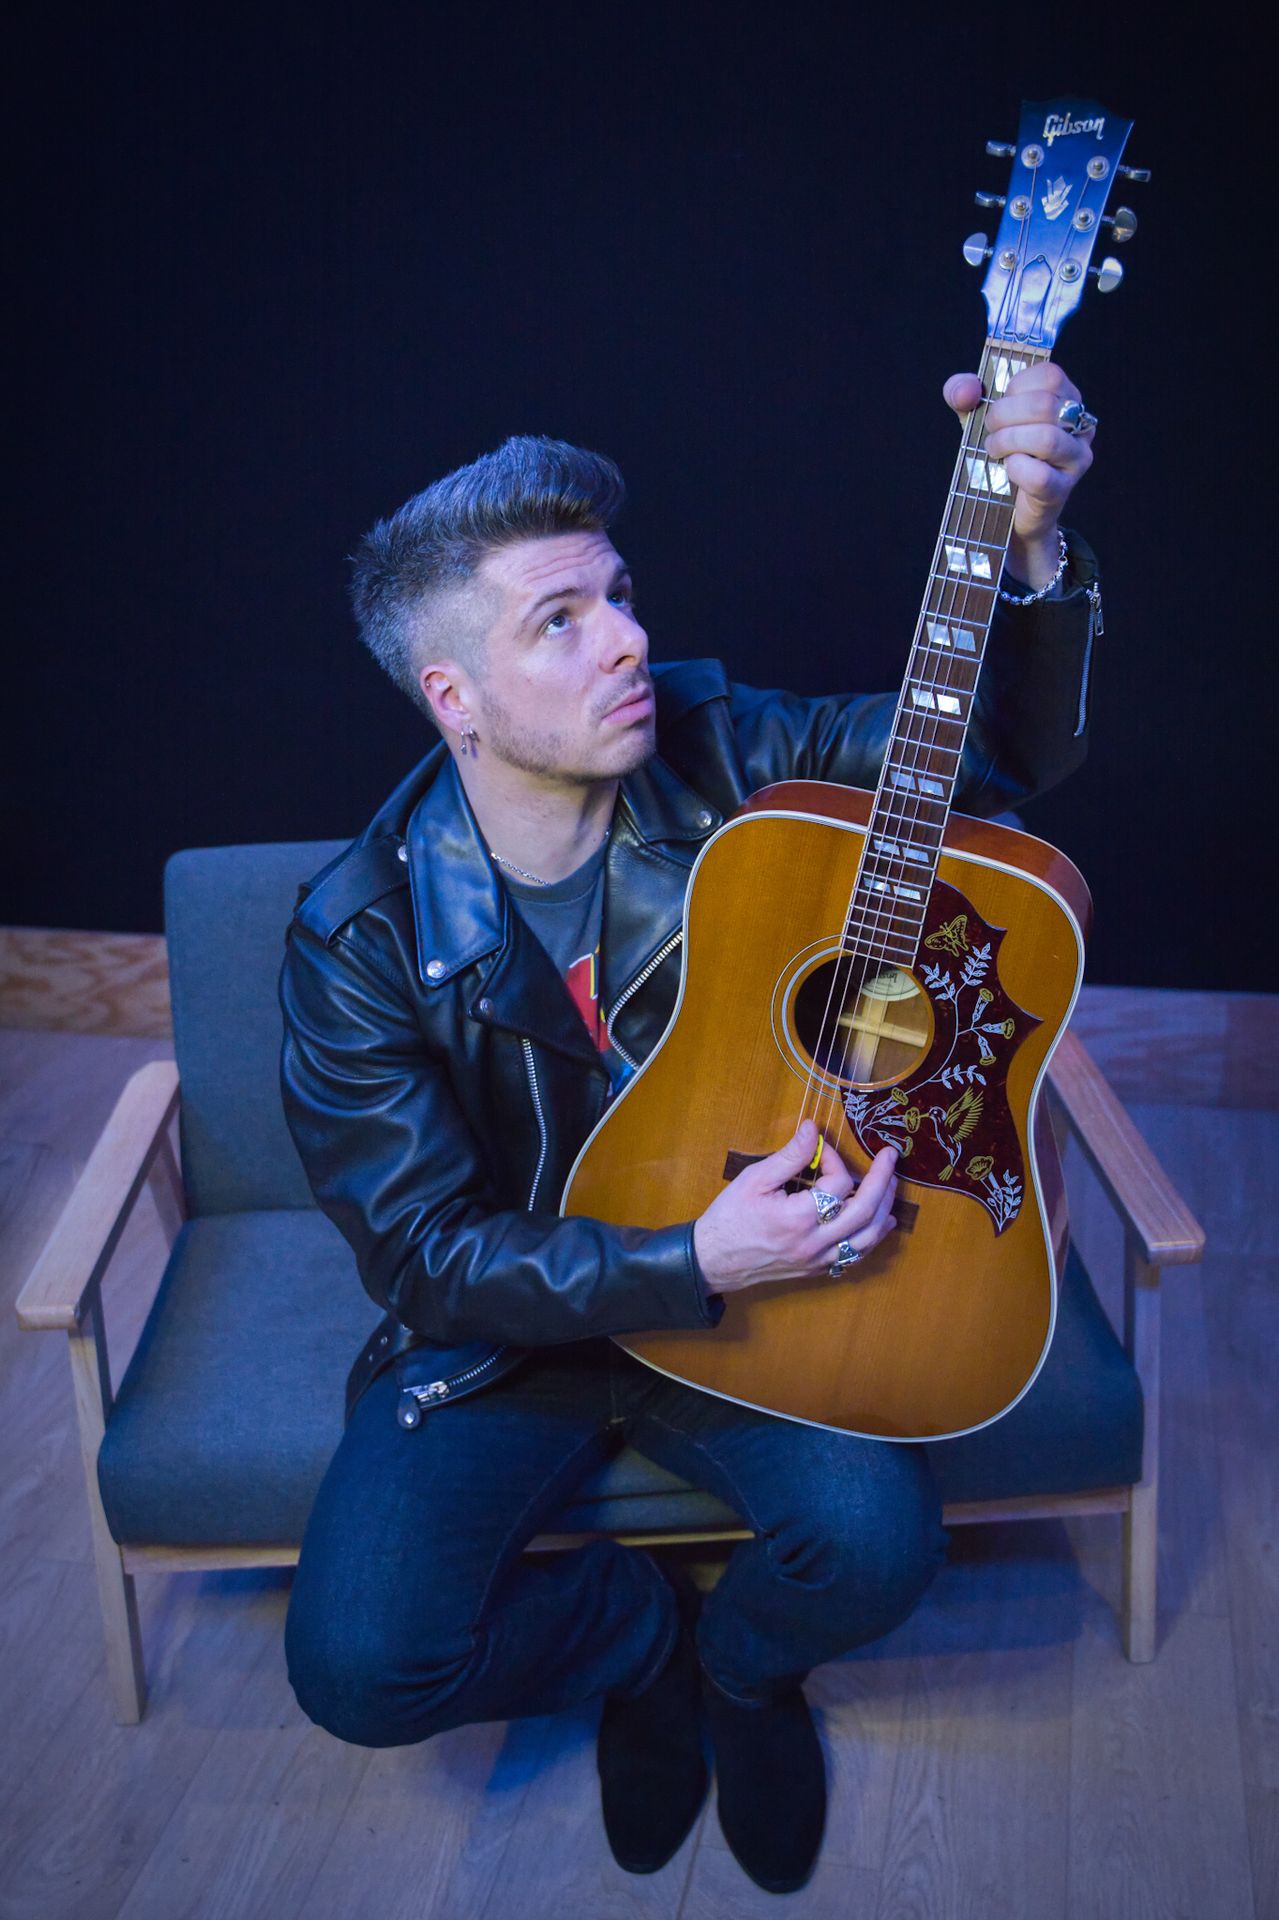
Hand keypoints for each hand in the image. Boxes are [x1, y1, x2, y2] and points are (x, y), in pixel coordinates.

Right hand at [693, 1121, 897, 1296]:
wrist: (713, 1260)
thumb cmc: (729, 1217)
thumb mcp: (754, 1179)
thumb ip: (789, 1156)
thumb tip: (813, 1129)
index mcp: (798, 1218)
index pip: (837, 1183)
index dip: (834, 1158)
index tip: (820, 1147)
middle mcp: (814, 1243)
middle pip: (865, 1212)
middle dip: (882, 1181)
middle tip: (891, 1157)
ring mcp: (819, 1260)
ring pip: (867, 1238)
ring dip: (884, 1209)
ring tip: (891, 1185)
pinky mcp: (817, 1269)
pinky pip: (856, 1255)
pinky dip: (873, 1236)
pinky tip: (882, 1223)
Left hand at [943, 362, 1094, 585]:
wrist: (1010, 507)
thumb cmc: (1003, 452)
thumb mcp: (981, 417)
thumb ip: (964, 394)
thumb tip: (965, 389)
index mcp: (1066, 398)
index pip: (1050, 376)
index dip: (1016, 387)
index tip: (1000, 404)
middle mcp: (1080, 425)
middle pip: (1045, 405)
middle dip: (1004, 415)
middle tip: (989, 431)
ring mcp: (1076, 458)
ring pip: (1047, 439)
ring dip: (1008, 442)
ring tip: (994, 450)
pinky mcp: (1063, 489)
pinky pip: (1039, 476)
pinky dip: (1015, 469)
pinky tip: (1007, 469)